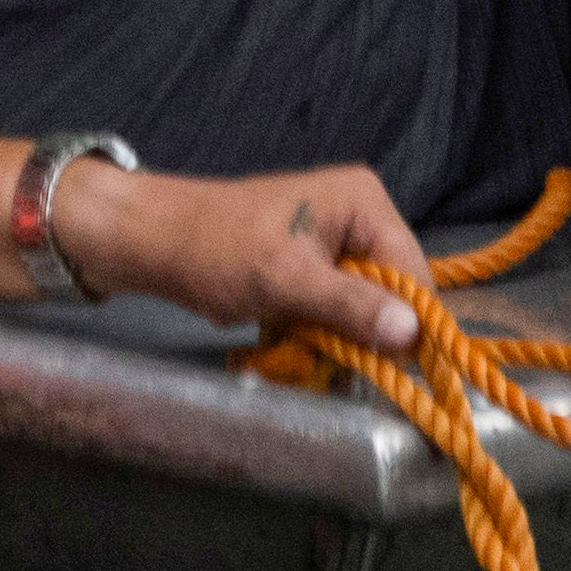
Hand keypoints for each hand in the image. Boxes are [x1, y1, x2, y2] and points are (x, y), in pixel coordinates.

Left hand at [51, 159, 427, 354]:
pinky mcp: (313, 266)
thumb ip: (350, 305)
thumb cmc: (215, 249)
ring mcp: (335, 241)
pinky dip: (313, 331)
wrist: (155, 242)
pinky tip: (282, 335)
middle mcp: (358, 216)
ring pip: (362, 310)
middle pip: (391, 294)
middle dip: (362, 333)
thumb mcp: (286, 280)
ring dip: (333, 337)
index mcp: (363, 202)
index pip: (415, 273)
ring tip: (292, 340)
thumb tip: (412, 332)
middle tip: (323, 354)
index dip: (407, 324)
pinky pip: (334, 310)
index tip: (389, 367)